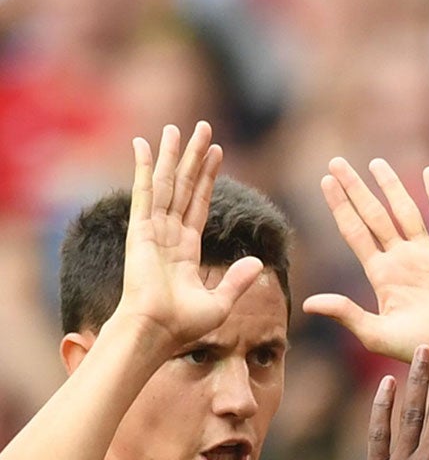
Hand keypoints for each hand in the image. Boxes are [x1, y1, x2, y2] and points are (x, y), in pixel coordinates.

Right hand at [111, 122, 266, 352]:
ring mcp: (153, 229)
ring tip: (179, 128)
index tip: (216, 153)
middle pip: (184, 186)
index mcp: (186, 249)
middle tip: (202, 128)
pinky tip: (145, 144)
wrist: (158, 331)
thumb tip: (257, 262)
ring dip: (173, 155)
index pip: (199, 204)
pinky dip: (145, 167)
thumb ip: (238, 280)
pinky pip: (145, 192)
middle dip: (193, 157)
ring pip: (167, 183)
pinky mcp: (141, 229)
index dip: (208, 178)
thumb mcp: (221, 303)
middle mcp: (168, 234)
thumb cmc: (184, 325)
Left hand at [307, 159, 428, 366]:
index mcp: (382, 274)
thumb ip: (346, 313)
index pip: (355, 232)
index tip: (327, 182)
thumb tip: (309, 303)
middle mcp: (403, 259)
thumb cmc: (419, 349)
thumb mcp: (376, 334)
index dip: (341, 207)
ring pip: (406, 212)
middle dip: (356, 190)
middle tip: (337, 163)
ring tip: (376, 163)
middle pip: (375, 215)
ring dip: (391, 187)